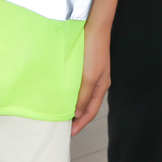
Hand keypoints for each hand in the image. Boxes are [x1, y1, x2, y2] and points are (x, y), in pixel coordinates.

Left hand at [72, 16, 110, 134]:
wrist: (94, 28)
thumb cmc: (93, 52)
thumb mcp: (89, 77)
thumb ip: (83, 96)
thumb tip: (77, 113)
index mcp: (101, 86)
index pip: (91, 111)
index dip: (81, 123)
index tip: (69, 133)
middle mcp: (97, 82)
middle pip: (87, 105)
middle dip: (77, 117)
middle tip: (63, 126)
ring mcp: (91, 74)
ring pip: (81, 96)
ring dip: (73, 105)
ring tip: (61, 113)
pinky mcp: (84, 67)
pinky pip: (77, 86)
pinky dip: (70, 94)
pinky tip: (62, 94)